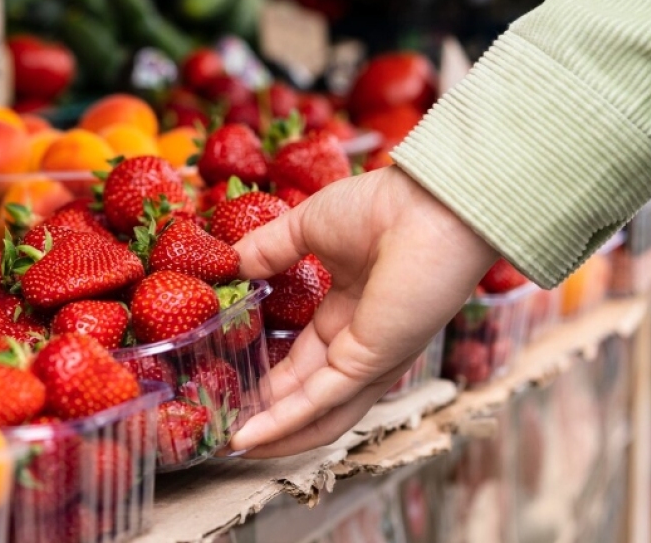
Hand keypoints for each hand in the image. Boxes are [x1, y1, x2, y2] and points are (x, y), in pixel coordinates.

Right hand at [229, 166, 496, 457]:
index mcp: (351, 311)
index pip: (304, 358)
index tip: (230, 383)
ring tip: (234, 447)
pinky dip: (284, 424)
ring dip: (275, 434)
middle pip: (307, 394)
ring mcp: (368, 358)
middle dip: (267, 414)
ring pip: (317, 413)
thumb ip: (266, 249)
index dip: (268, 376)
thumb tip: (227, 264)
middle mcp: (361, 342)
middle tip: (225, 425)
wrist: (425, 205)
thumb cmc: (383, 207)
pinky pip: (321, 403)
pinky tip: (250, 436)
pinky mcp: (370, 363)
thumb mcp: (307, 226)